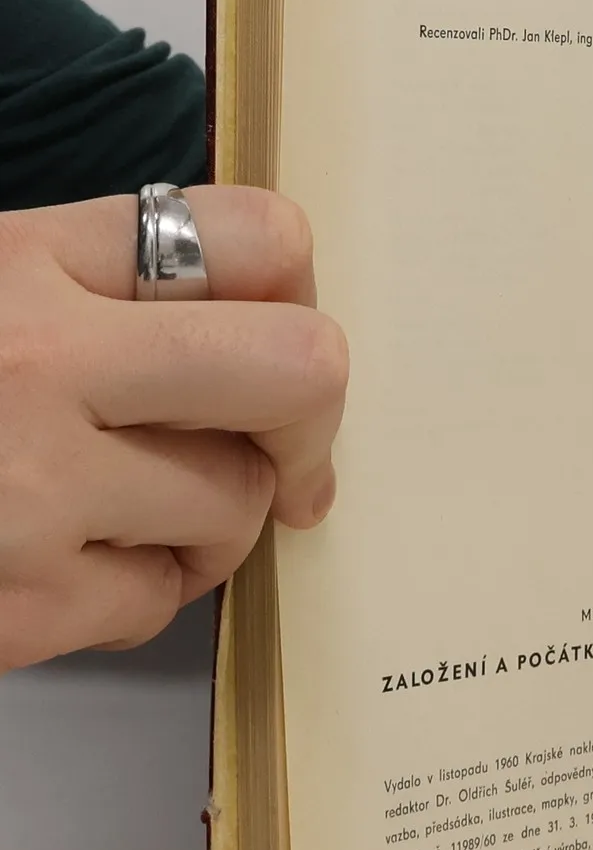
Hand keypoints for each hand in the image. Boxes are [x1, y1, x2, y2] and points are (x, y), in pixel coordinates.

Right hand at [0, 187, 346, 669]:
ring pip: (235, 507)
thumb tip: (246, 314)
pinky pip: (157, 604)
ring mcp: (29, 496)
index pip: (261, 238)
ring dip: (209, 518)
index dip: (293, 290)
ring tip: (124, 507)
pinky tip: (61, 563)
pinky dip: (134, 591)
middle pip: (299, 373)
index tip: (277, 329)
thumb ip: (85, 285)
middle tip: (281, 448)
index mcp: (20, 261)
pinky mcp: (14, 612)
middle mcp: (39, 366)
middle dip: (306, 420)